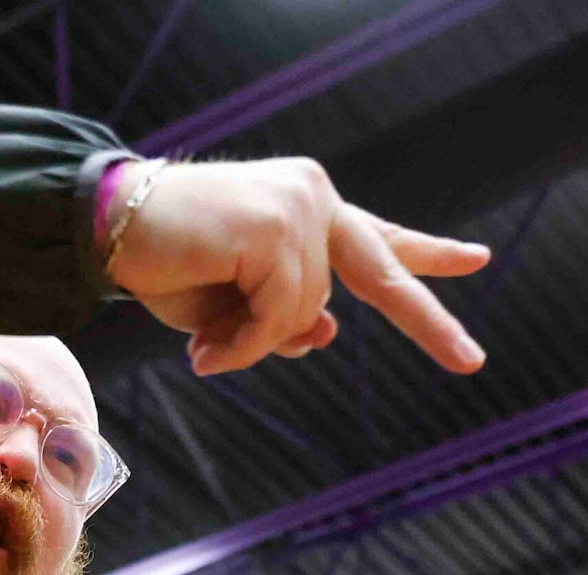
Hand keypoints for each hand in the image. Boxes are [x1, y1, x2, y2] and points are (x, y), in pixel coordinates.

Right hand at [107, 157, 489, 375]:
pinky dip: (242, 345)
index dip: (429, 256)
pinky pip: (280, 319)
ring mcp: (299, 207)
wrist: (109, 228)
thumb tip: (326, 333)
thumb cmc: (168, 265)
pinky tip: (204, 343)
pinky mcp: (277, 227)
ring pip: (309, 313)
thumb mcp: (237, 309)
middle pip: (380, 273)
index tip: (478, 260)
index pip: (378, 239)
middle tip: (473, 362)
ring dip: (254, 341)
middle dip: (428, 322)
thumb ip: (286, 321)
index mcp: (309, 211)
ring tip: (206, 335)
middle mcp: (313, 197)